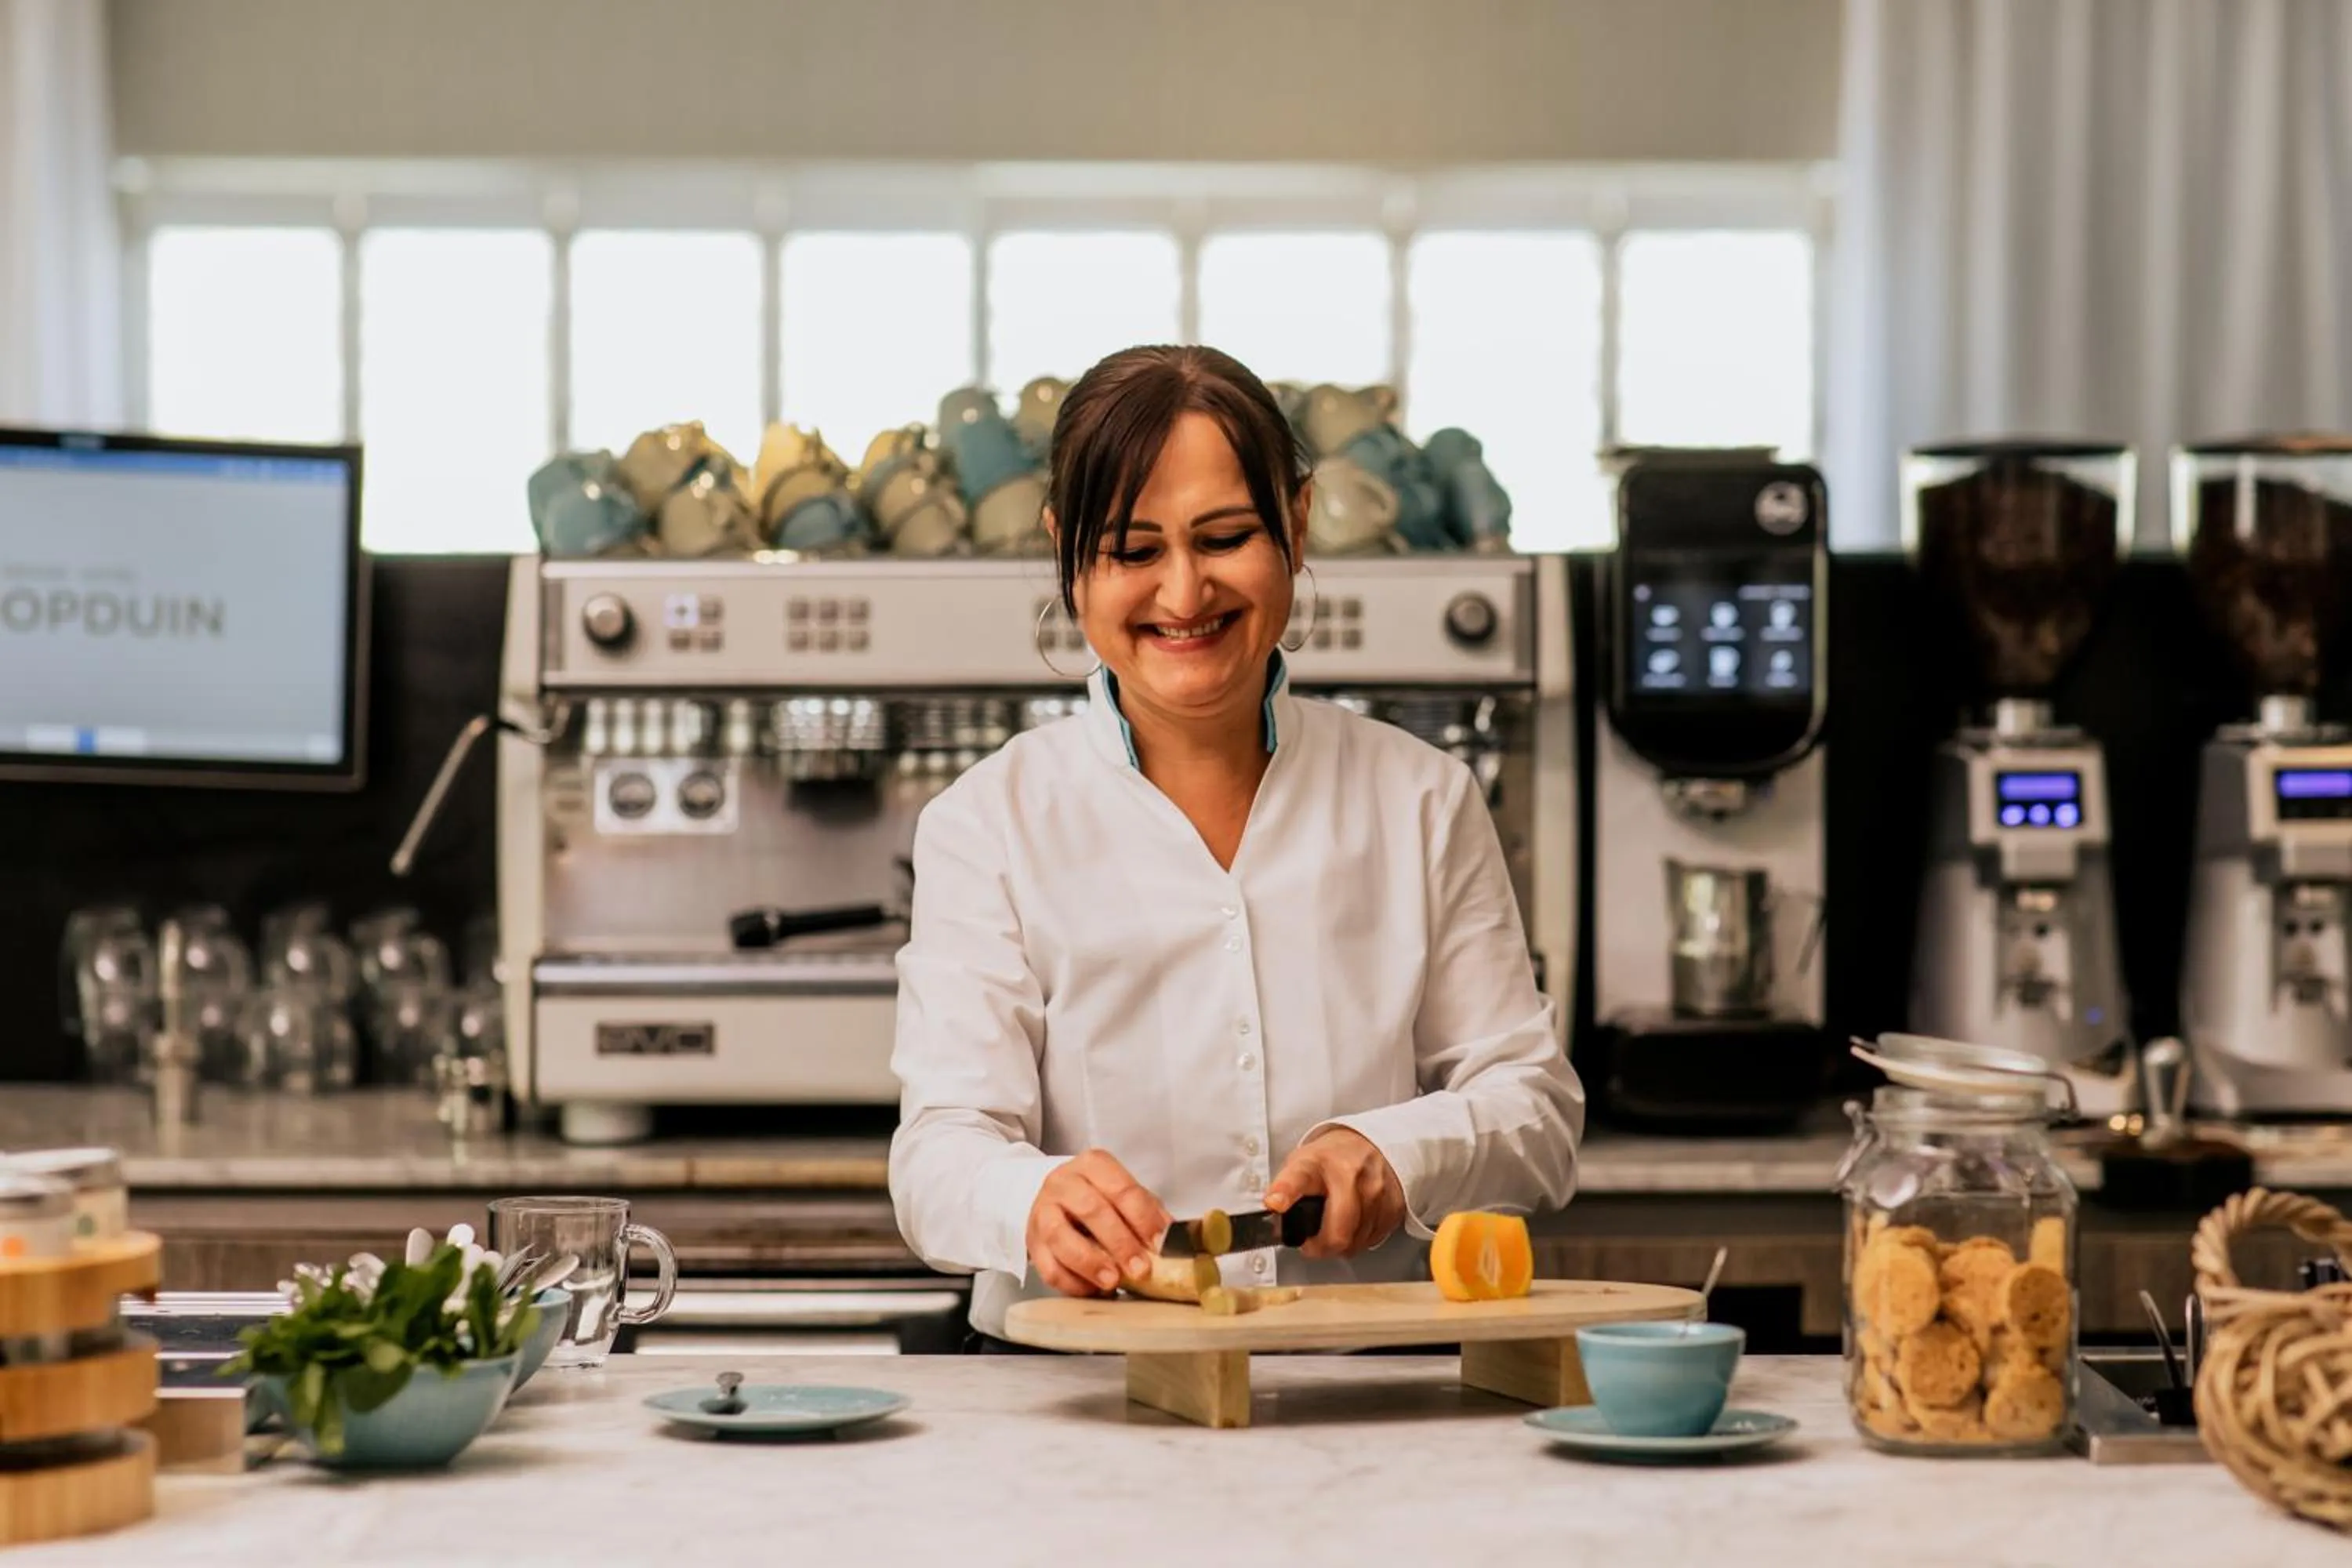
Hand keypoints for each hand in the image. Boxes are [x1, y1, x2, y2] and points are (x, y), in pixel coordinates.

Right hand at [1026, 1149, 1172, 1297]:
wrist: (1054, 1200)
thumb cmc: (1098, 1198)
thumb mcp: (1123, 1194)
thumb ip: (1147, 1210)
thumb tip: (1172, 1236)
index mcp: (1093, 1165)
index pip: (1122, 1189)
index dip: (1143, 1218)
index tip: (1159, 1243)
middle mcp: (1064, 1182)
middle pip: (1092, 1210)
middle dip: (1120, 1243)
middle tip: (1141, 1269)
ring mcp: (1043, 1210)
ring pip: (1061, 1236)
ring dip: (1090, 1261)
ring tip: (1112, 1282)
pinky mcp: (1031, 1241)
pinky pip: (1047, 1265)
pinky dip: (1070, 1281)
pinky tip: (1091, 1290)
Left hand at [1263, 1127, 1404, 1258]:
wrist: (1372, 1144)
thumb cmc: (1331, 1159)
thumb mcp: (1302, 1164)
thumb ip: (1286, 1189)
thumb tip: (1273, 1215)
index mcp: (1316, 1162)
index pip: (1299, 1177)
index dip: (1285, 1192)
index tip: (1275, 1202)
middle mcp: (1349, 1175)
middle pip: (1336, 1232)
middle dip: (1320, 1247)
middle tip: (1312, 1244)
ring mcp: (1375, 1191)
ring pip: (1354, 1243)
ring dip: (1341, 1244)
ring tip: (1335, 1227)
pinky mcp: (1393, 1205)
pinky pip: (1372, 1240)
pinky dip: (1360, 1239)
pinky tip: (1355, 1223)